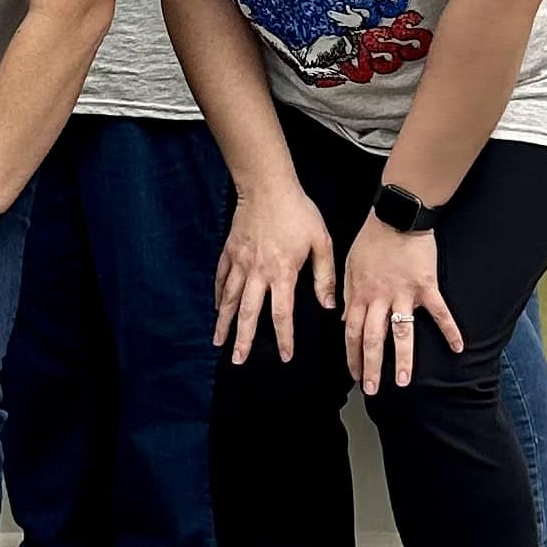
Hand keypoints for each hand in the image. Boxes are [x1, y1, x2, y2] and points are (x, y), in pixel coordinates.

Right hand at [214, 182, 336, 365]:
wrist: (267, 187)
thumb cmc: (298, 212)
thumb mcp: (321, 242)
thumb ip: (324, 277)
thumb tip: (329, 306)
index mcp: (282, 273)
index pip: (282, 314)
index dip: (283, 338)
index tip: (284, 356)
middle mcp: (258, 272)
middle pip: (248, 313)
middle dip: (243, 339)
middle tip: (237, 360)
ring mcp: (240, 262)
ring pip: (229, 299)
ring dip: (224, 322)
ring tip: (218, 341)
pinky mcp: (230, 251)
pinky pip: (221, 278)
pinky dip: (218, 295)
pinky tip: (218, 308)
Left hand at [341, 216, 463, 393]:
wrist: (397, 215)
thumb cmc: (371, 239)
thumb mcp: (349, 265)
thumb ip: (345, 293)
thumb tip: (343, 319)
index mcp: (359, 294)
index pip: (352, 332)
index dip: (351, 355)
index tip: (354, 375)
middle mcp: (379, 298)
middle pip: (373, 339)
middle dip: (370, 367)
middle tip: (371, 390)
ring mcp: (404, 293)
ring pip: (401, 333)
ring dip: (402, 359)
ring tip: (403, 382)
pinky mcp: (426, 286)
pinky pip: (439, 313)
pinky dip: (450, 330)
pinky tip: (458, 348)